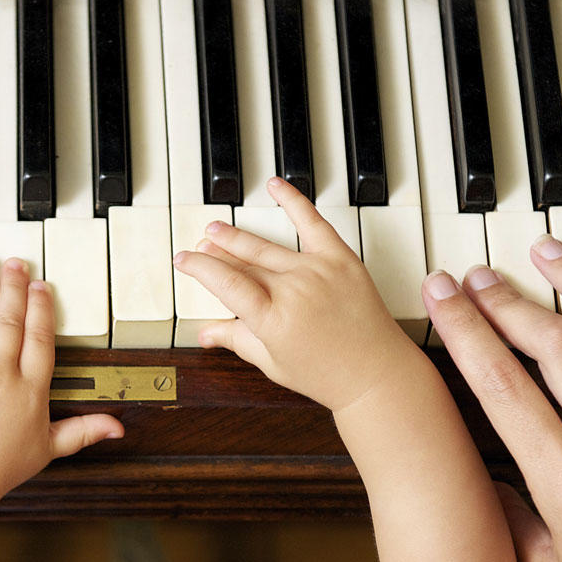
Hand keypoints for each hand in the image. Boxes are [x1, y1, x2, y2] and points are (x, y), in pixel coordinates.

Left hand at [0, 255, 122, 512]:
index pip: (40, 337)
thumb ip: (82, 431)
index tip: (41, 286)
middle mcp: (0, 373)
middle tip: (15, 263)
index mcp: (30, 389)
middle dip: (13, 286)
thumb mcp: (47, 449)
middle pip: (10, 318)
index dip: (41, 307)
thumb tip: (118, 428)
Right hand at [172, 178, 415, 410]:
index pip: (224, 282)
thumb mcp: (272, 362)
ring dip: (237, 236)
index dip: (199, 268)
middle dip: (216, 252)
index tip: (184, 260)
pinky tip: (275, 186)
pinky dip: (293, 202)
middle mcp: (292, 290)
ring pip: (266, 246)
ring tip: (218, 228)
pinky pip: (312, 222)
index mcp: (271, 319)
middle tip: (201, 246)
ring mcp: (317, 271)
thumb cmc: (327, 375)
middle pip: (242, 262)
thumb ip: (237, 340)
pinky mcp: (341, 259)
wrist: (376, 374)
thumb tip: (205, 333)